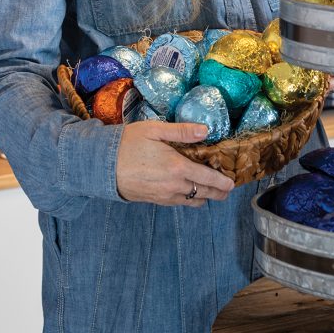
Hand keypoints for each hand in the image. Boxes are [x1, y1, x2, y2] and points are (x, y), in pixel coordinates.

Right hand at [116, 120, 234, 206]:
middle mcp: (174, 186)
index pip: (208, 178)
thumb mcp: (154, 130)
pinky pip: (178, 203)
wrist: (101, 166)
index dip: (222, 182)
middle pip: (203, 194)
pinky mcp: (154, 201)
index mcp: (177, 168)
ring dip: (203, 197)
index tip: (232, 183)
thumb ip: (182, 131)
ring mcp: (164, 196)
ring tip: (210, 189)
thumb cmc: (128, 143)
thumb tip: (206, 130)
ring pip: (191, 201)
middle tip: (226, 189)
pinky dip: (188, 199)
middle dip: (218, 192)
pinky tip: (188, 190)